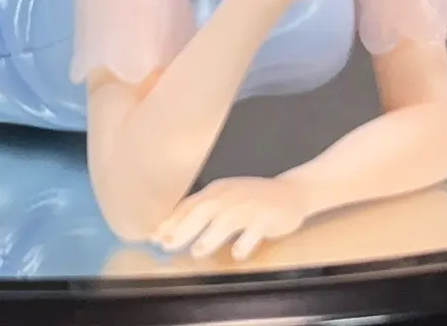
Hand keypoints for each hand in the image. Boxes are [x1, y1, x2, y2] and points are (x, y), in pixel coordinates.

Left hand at [153, 177, 312, 259]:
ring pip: (227, 220)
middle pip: (203, 211)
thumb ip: (202, 212)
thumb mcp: (225, 199)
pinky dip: (245, 243)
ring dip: (211, 236)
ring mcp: (250, 205)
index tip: (154, 238)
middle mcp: (231, 195)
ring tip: (197, 252)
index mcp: (217, 191)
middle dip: (184, 228)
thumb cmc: (252, 199)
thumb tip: (171, 230)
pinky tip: (237, 255)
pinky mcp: (268, 217)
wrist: (292, 192)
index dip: (171, 221)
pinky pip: (254, 231)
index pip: (189, 205)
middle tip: (167, 245)